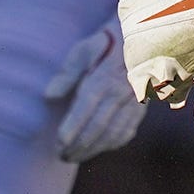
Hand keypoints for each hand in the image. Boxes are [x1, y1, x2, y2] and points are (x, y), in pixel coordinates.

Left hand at [44, 21, 142, 162]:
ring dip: (93, 150)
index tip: (58, 143)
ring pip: (113, 133)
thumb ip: (67, 72)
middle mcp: (121, 92)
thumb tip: (49, 96)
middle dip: (79, 145)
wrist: (144, 35)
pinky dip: (112, 144)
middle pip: (98, 126)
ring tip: (74, 157)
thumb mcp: (85, 48)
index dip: (72, 128)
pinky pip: (128, 131)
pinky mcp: (142, 106)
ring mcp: (134, 101)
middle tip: (61, 156)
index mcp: (104, 77)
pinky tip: (98, 148)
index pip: (85, 108)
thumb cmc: (107, 42)